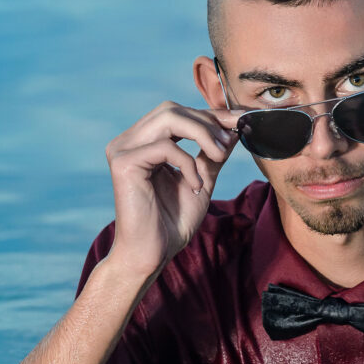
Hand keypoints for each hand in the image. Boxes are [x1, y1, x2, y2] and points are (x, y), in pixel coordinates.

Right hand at [104, 101, 240, 277]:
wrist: (152, 254)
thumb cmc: (172, 222)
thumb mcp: (201, 180)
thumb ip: (212, 154)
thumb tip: (234, 128)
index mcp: (144, 142)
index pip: (179, 114)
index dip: (211, 114)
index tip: (241, 119)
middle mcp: (129, 141)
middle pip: (172, 109)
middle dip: (207, 122)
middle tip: (228, 144)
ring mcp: (123, 149)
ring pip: (169, 118)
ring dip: (202, 134)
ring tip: (219, 156)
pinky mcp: (123, 162)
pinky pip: (166, 147)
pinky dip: (188, 164)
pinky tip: (195, 185)